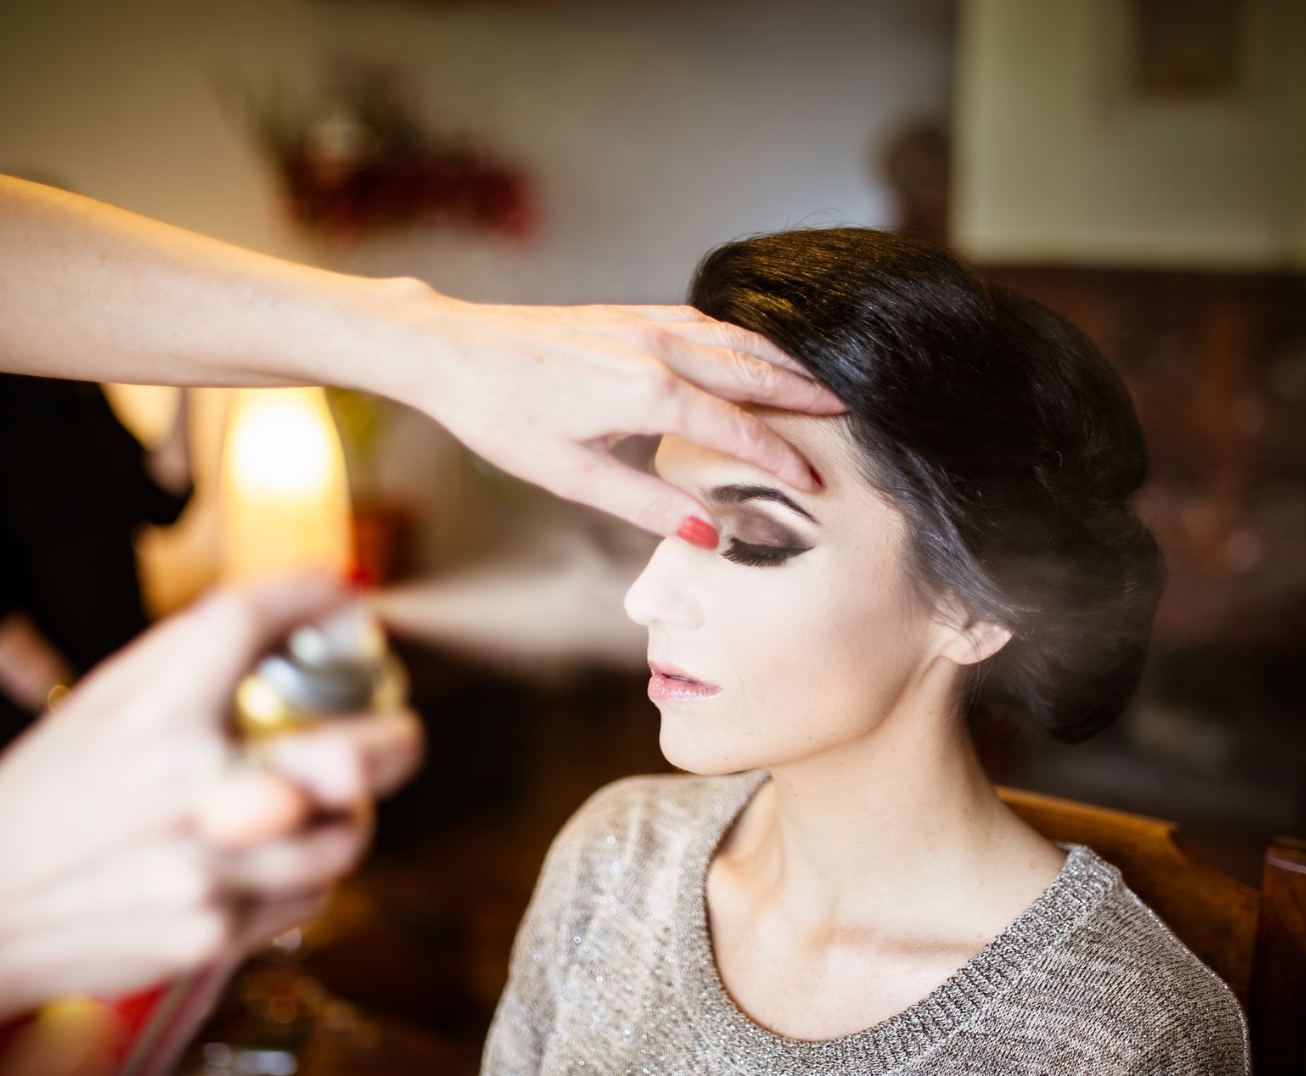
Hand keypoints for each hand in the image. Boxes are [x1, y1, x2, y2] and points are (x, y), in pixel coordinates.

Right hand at [0, 571, 422, 1024]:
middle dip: (396, 738)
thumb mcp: (100, 708)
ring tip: (317, 807)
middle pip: (351, 755)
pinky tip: (269, 860)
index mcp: (149, 716)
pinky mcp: (215, 935)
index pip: (247, 624)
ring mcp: (208, 871)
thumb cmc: (44, 801)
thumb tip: (290, 615)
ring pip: (344, 836)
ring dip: (344, 817)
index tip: (345, 600)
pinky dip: (306, 873)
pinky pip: (309, 896)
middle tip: (398, 732)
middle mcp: (189, 791)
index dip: (311, 597)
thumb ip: (189, 664)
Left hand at [392, 293, 845, 542]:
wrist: (454, 352)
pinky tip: (755, 351)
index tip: (815, 480)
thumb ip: (644, 504)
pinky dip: (743, 339)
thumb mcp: (570, 476)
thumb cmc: (501, 417)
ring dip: (781, 361)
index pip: (735, 428)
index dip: (780, 456)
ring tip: (819, 384)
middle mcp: (654, 348)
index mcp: (645, 393)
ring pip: (735, 339)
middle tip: (851, 415)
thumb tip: (706, 531)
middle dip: (804, 395)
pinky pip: (705, 322)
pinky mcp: (628, 312)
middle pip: (752, 370)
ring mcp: (643, 323)